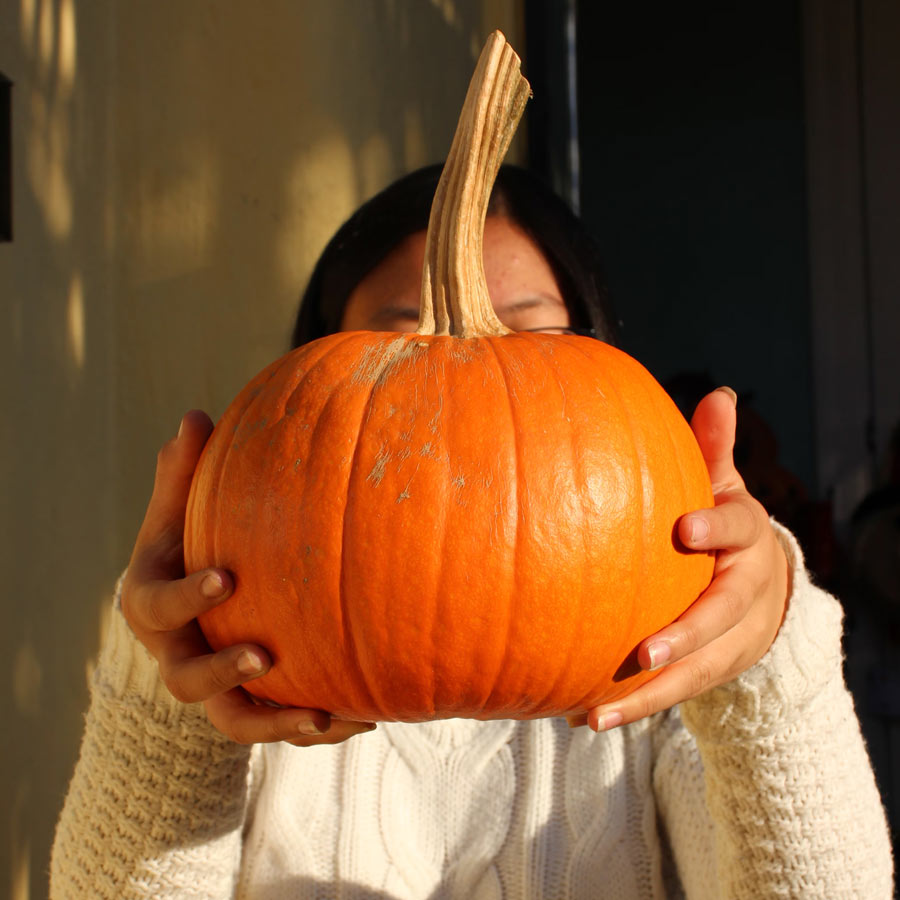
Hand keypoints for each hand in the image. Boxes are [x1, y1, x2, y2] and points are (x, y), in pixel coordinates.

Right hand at [121, 410, 375, 745]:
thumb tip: (195, 416)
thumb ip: (182, 473)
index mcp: (151, 604)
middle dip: (221, 673)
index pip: (156, 607)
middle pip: (185, 681)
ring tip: (327, 716)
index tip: (226, 578)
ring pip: (234, 722)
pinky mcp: (247, 706)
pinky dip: (314, 728)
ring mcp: (211, 688)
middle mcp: (175, 654)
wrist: (192, 601)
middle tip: (262, 656)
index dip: (186, 598)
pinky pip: (277, 727)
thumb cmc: (185, 544)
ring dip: (278, 723)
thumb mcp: (177, 510)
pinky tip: (365, 717)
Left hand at [568, 387, 789, 731]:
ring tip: (595, 713)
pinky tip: (583, 717)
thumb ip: (715, 449)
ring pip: (695, 673)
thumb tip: (721, 393)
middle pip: (722, 618)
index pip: (742, 529)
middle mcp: (744, 595)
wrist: (766, 587)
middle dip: (686, 636)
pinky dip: (633, 708)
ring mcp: (731, 641)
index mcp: (747, 540)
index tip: (685, 527)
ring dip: (646, 695)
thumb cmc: (728, 527)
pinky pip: (672, 693)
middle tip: (644, 652)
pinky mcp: (710, 670)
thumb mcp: (725, 487)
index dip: (718, 528)